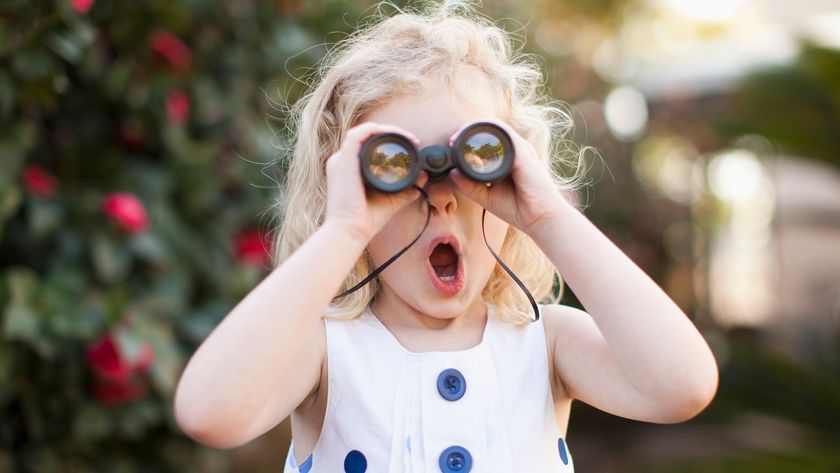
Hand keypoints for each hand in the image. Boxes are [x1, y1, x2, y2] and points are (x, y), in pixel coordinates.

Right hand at [323, 122, 428, 242]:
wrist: (350, 232)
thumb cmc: (365, 221)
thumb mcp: (391, 201)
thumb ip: (405, 190)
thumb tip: (422, 179)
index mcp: (349, 170)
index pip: (367, 146)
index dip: (389, 141)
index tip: (411, 147)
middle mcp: (342, 162)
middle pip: (366, 137)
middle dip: (390, 134)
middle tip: (412, 141)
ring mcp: (341, 160)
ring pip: (363, 132)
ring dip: (386, 130)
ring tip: (406, 137)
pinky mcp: (343, 160)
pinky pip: (358, 135)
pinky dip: (376, 130)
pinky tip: (394, 135)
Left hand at [448, 118, 560, 235]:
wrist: (539, 218)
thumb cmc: (517, 208)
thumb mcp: (486, 196)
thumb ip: (469, 185)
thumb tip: (453, 173)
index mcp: (507, 159)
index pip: (487, 139)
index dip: (468, 138)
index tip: (452, 145)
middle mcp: (515, 151)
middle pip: (491, 130)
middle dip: (469, 130)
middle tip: (453, 140)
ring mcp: (521, 150)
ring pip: (497, 128)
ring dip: (476, 129)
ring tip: (459, 138)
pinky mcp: (524, 154)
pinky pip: (507, 135)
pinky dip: (490, 134)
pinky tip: (475, 140)